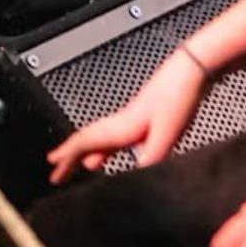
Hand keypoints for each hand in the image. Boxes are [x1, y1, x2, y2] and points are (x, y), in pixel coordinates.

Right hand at [45, 44, 209, 183]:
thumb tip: (138, 176)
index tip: (52, 166)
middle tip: (56, 171)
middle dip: (69, 155)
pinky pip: (116, 137)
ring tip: (81, 165)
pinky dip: (108, 147)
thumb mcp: (169, 131)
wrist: (193, 71)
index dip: (67, 154)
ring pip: (102, 137)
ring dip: (87, 152)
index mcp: (123, 125)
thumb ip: (153, 156)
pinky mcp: (145, 118)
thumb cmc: (180, 95)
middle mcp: (123, 122)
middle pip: (88, 139)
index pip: (86, 140)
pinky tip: (115, 154)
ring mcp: (132, 119)